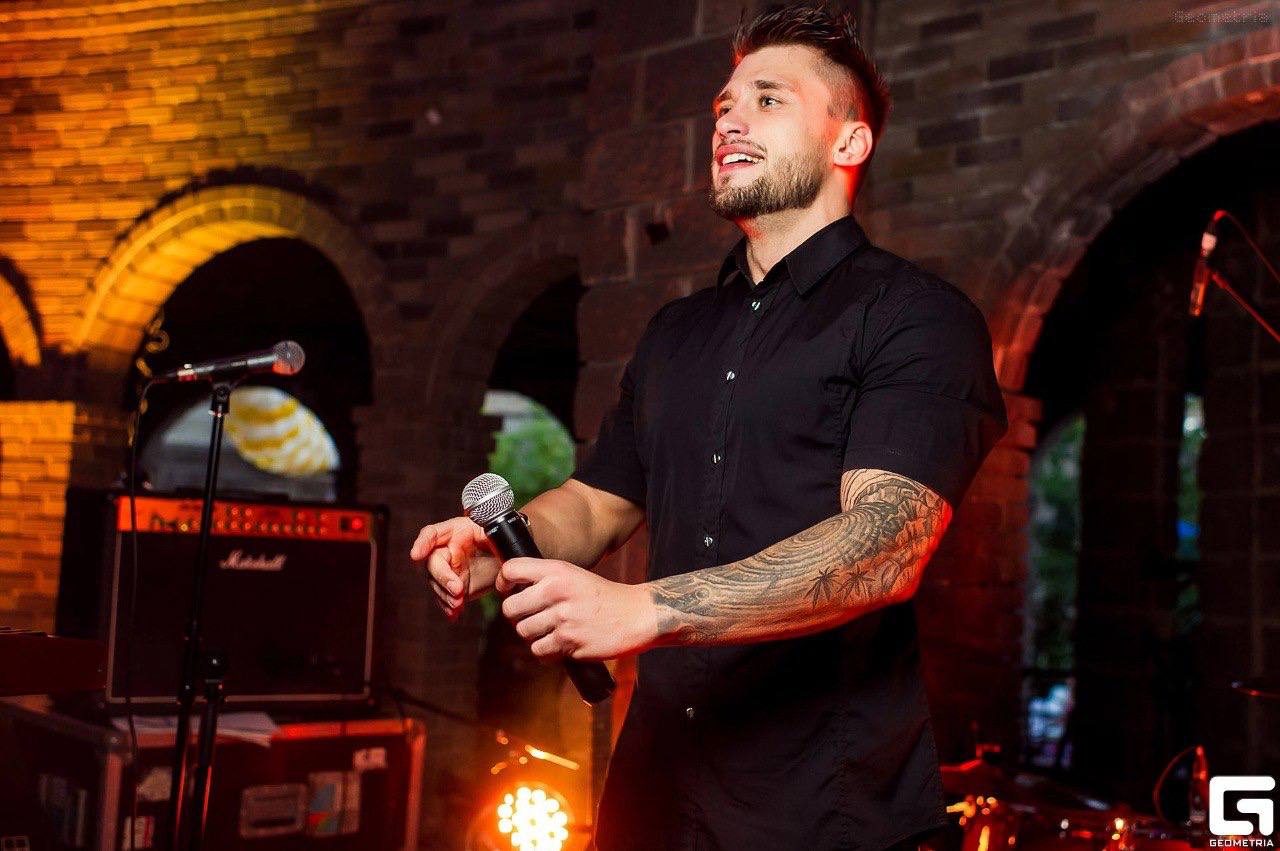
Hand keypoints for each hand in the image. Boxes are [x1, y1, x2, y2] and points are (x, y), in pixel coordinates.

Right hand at [410, 517, 500, 620]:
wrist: (508, 562)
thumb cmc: (502, 542)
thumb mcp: (499, 535)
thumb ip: (492, 536)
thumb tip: (491, 539)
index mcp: (455, 532)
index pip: (432, 533)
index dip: (422, 543)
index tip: (416, 555)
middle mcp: (447, 550)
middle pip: (433, 563)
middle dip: (442, 578)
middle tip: (458, 591)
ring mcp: (449, 570)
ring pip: (436, 583)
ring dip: (445, 596)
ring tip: (458, 605)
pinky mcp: (454, 587)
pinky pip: (444, 597)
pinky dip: (448, 606)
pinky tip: (454, 614)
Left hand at [496, 557, 657, 660]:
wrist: (636, 615)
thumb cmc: (602, 596)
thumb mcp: (574, 576)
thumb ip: (545, 579)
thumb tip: (510, 590)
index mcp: (557, 571)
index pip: (511, 570)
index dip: (504, 582)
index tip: (509, 590)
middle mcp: (557, 591)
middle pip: (510, 608)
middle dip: (517, 616)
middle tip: (533, 616)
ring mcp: (563, 618)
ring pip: (523, 632)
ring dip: (533, 635)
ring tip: (551, 630)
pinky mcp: (569, 643)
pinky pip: (539, 651)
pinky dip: (546, 651)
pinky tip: (560, 644)